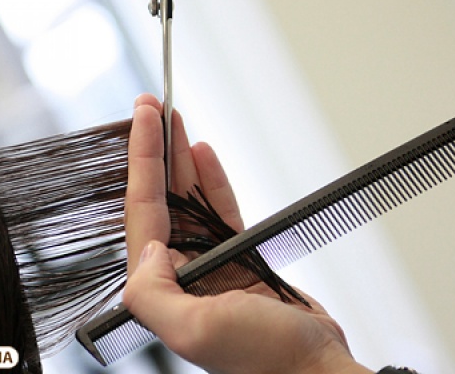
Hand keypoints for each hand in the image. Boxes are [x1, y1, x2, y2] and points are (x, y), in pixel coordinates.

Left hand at [123, 94, 372, 373]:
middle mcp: (179, 273)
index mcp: (161, 287)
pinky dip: (212, 183)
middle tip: (152, 107)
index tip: (142, 119)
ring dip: (182, 160)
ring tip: (175, 121)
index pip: (143, 211)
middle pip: (162, 198)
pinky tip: (204, 156)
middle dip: (156, 151)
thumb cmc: (264, 359)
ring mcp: (208, 263)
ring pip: (189, 200)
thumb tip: (150, 247)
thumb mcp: (196, 330)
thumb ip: (154, 291)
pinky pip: (219, 211)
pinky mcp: (236, 259)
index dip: (141, 159)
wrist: (313, 367)